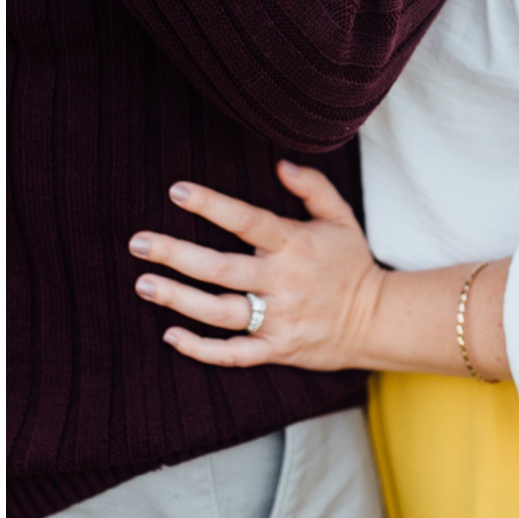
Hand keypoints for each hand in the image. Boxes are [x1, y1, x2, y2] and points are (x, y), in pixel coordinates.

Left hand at [127, 161, 384, 369]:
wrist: (380, 322)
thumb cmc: (351, 265)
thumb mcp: (341, 218)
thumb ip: (312, 187)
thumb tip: (280, 163)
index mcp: (294, 245)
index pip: (247, 221)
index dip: (211, 205)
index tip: (176, 191)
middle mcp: (283, 282)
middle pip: (222, 268)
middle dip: (176, 255)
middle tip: (138, 243)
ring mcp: (279, 319)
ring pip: (221, 311)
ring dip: (179, 299)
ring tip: (143, 285)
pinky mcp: (277, 349)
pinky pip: (234, 354)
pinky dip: (202, 349)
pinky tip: (171, 336)